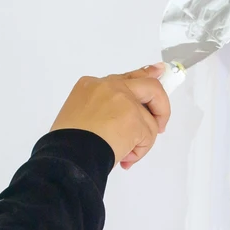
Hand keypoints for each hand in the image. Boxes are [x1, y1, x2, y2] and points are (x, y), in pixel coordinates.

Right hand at [51, 64, 170, 169]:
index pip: (125, 78)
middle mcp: (109, 86)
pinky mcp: (135, 118)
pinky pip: (148, 136)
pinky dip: (139, 151)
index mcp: (91, 85)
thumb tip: (123, 121)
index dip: (143, 77)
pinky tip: (123, 158)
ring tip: (124, 155)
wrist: (68, 156)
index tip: (157, 72)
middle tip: (161, 123)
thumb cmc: (67, 142)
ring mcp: (124, 100)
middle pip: (150, 85)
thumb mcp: (79, 115)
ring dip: (140, 141)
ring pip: (149, 118)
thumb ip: (102, 109)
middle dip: (161, 104)